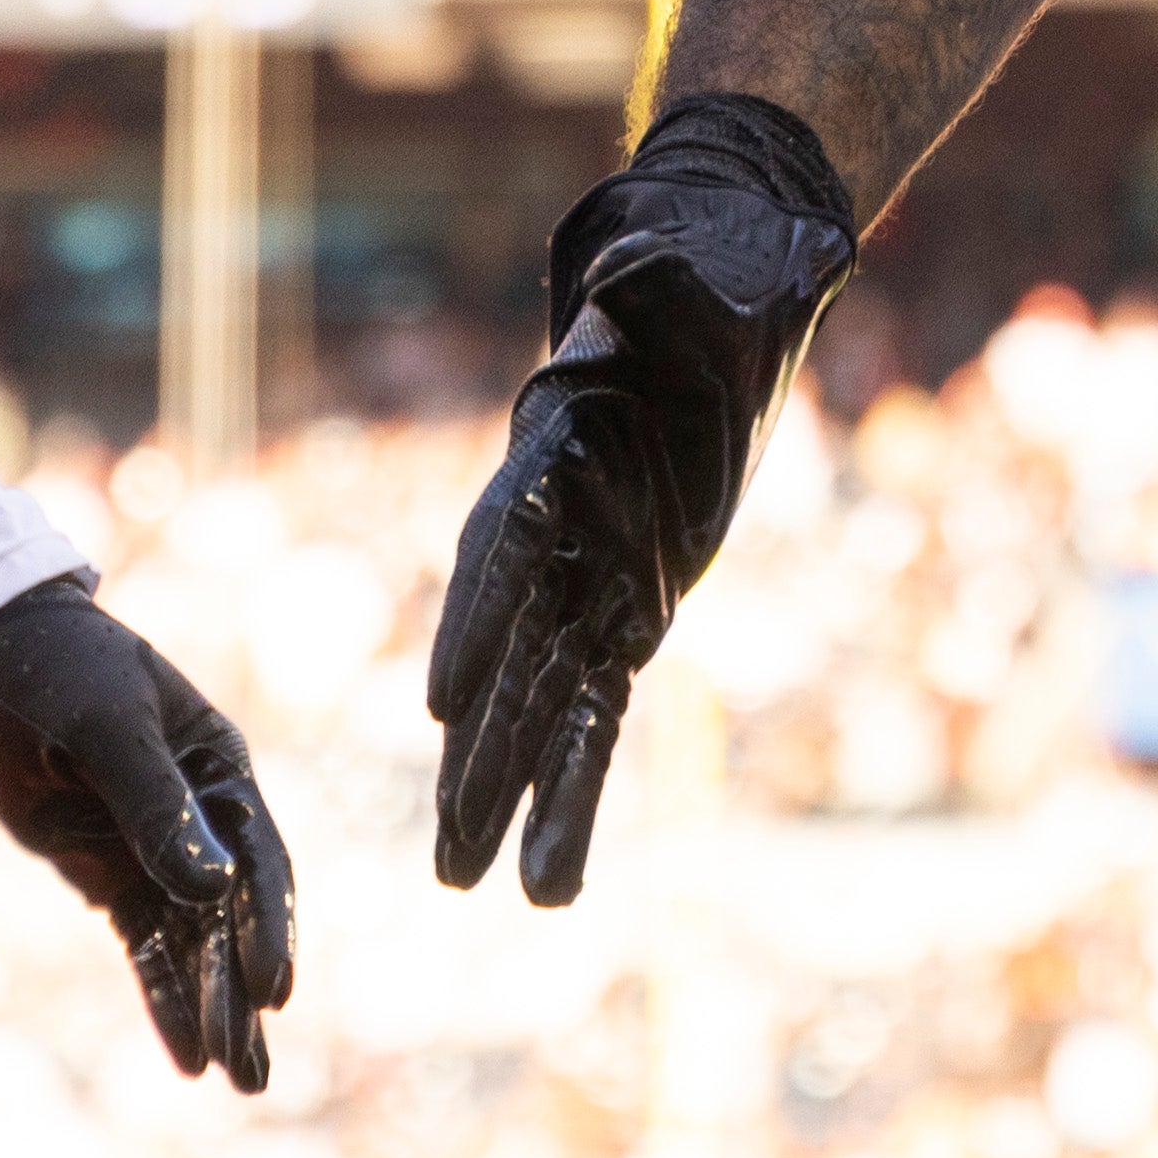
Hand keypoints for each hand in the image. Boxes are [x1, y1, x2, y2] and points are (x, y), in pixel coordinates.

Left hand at [0, 583, 295, 1090]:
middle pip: (229, 916)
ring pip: (191, 940)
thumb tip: (213, 891)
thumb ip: (157, 807)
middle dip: (241, 994)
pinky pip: (143, 942)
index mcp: (218, 767)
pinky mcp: (100, 870)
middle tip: (252, 1070)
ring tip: (234, 1079)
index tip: (270, 991)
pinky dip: (163, 994)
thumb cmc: (56, 665)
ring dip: (210, 1006)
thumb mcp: (108, 726)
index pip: (257, 861)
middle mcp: (197, 813)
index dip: (267, 928)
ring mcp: (147, 846)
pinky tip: (184, 1055)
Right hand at [429, 93, 860, 904]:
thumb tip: (644, 271)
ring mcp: (582, 588)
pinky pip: (593, 718)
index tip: (445, 697)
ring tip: (472, 886)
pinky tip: (549, 872)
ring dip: (511, 798)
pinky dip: (570, 791)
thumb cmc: (693, 282)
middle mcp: (551, 539)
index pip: (508, 548)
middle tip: (448, 858)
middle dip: (480, 755)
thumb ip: (656, 284)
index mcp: (553, 459)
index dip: (479, 620)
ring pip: (542, 710)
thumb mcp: (681, 273)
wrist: (712, 307)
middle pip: (508, 661)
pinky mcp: (622, 620)